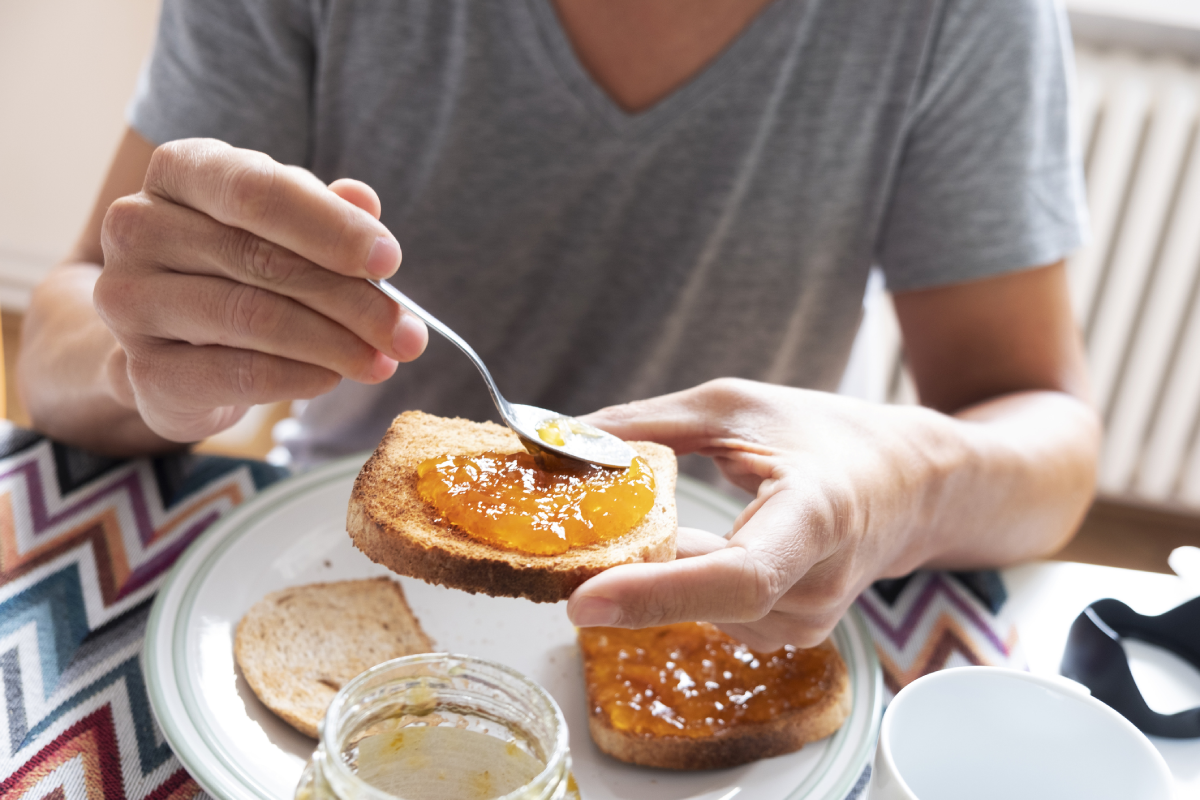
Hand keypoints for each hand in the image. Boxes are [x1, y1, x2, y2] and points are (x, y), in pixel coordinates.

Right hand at [92, 138, 426, 442]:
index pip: (256, 189)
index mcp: (180, 170)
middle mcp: (139, 226)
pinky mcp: (143, 369)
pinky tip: (331, 378)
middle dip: (352, 300)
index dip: (331, 227)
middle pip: (263, 260)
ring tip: (383, 361)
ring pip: (252, 318)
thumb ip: (326, 213)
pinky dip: (296, 379)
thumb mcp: (287, 228)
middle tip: (408, 333)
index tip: (390, 260)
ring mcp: (130, 299)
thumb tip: (365, 202)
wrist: (174, 344)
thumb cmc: (241, 268)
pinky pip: (236, 374)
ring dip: (335, 345)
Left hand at [566, 378, 966, 649]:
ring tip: (646, 521)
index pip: (738, 576)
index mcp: (816, 516)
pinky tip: (683, 544)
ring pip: (695, 604)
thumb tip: (564, 439)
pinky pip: (708, 610)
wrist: (907, 485)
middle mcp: (817, 585)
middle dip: (624, 572)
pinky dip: (677, 579)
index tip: (583, 600)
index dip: (656, 592)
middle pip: (701, 598)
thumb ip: (649, 423)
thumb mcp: (737, 407)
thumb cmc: (825, 435)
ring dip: (653, 570)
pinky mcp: (789, 634)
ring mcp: (806, 621)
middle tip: (561, 540)